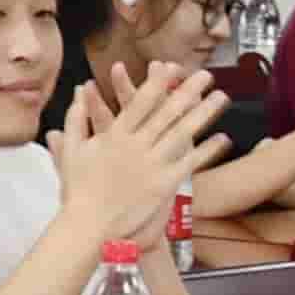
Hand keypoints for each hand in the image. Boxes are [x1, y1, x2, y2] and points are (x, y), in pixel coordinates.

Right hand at [54, 62, 227, 244]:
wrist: (87, 227)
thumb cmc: (78, 190)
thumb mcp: (71, 149)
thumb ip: (75, 117)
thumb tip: (81, 89)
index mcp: (114, 135)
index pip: (140, 102)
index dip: (158, 83)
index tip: (172, 67)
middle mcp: (136, 145)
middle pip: (167, 112)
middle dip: (188, 91)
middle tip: (206, 74)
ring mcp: (151, 163)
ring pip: (183, 132)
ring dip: (204, 113)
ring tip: (222, 97)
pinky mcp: (163, 184)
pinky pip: (189, 163)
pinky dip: (206, 150)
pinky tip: (223, 138)